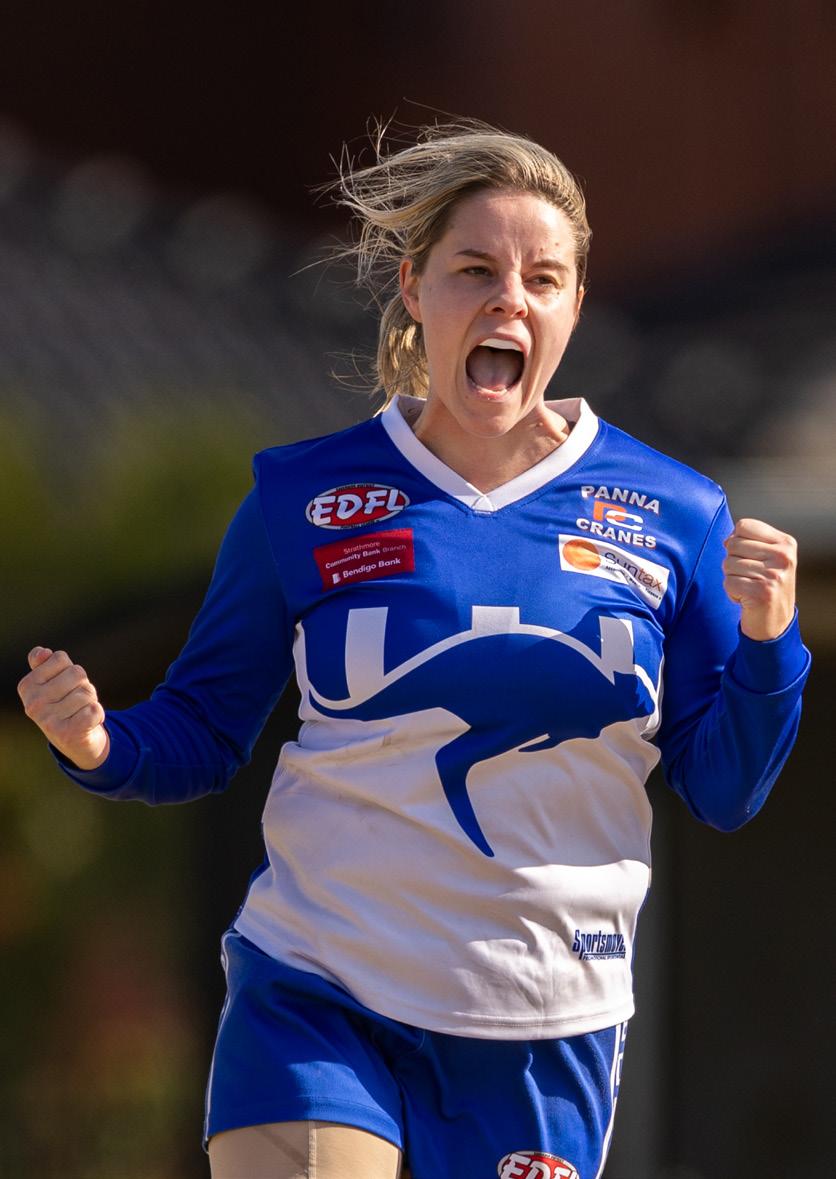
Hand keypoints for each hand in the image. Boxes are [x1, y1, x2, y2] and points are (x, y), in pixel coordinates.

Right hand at [17, 647, 109, 769]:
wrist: (75, 743)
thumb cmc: (65, 705)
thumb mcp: (51, 682)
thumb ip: (44, 664)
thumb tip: (43, 652)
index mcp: (27, 686)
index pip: (60, 658)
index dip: (69, 669)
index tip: (64, 686)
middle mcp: (33, 704)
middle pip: (77, 673)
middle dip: (83, 685)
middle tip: (76, 702)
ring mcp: (48, 720)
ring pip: (87, 692)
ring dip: (90, 701)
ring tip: (80, 713)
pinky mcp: (67, 733)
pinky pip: (94, 709)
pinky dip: (98, 714)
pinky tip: (88, 723)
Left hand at [722, 518, 796, 641]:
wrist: (776, 622)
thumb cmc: (766, 585)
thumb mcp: (767, 557)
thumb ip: (748, 542)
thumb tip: (726, 540)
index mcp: (786, 543)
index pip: (744, 525)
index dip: (737, 540)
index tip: (749, 557)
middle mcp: (783, 557)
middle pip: (732, 544)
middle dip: (733, 562)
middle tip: (749, 576)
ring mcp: (773, 575)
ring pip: (727, 564)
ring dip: (732, 578)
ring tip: (749, 587)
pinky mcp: (761, 593)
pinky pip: (728, 582)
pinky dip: (732, 593)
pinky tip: (746, 599)